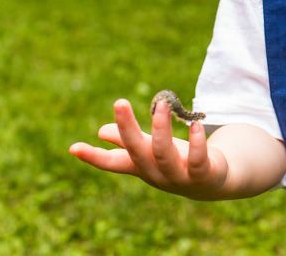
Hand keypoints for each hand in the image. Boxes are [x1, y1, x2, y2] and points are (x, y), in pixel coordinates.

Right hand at [69, 98, 229, 199]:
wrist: (212, 182)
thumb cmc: (177, 161)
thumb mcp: (151, 150)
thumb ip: (128, 141)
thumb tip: (101, 131)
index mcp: (141, 166)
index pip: (113, 162)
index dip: (93, 157)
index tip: (72, 147)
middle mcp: (156, 173)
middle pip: (137, 152)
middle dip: (127, 128)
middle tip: (119, 102)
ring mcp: (178, 177)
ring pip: (164, 154)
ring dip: (162, 128)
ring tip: (162, 105)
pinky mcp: (202, 175)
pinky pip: (197, 159)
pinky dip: (197, 142)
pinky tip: (195, 125)